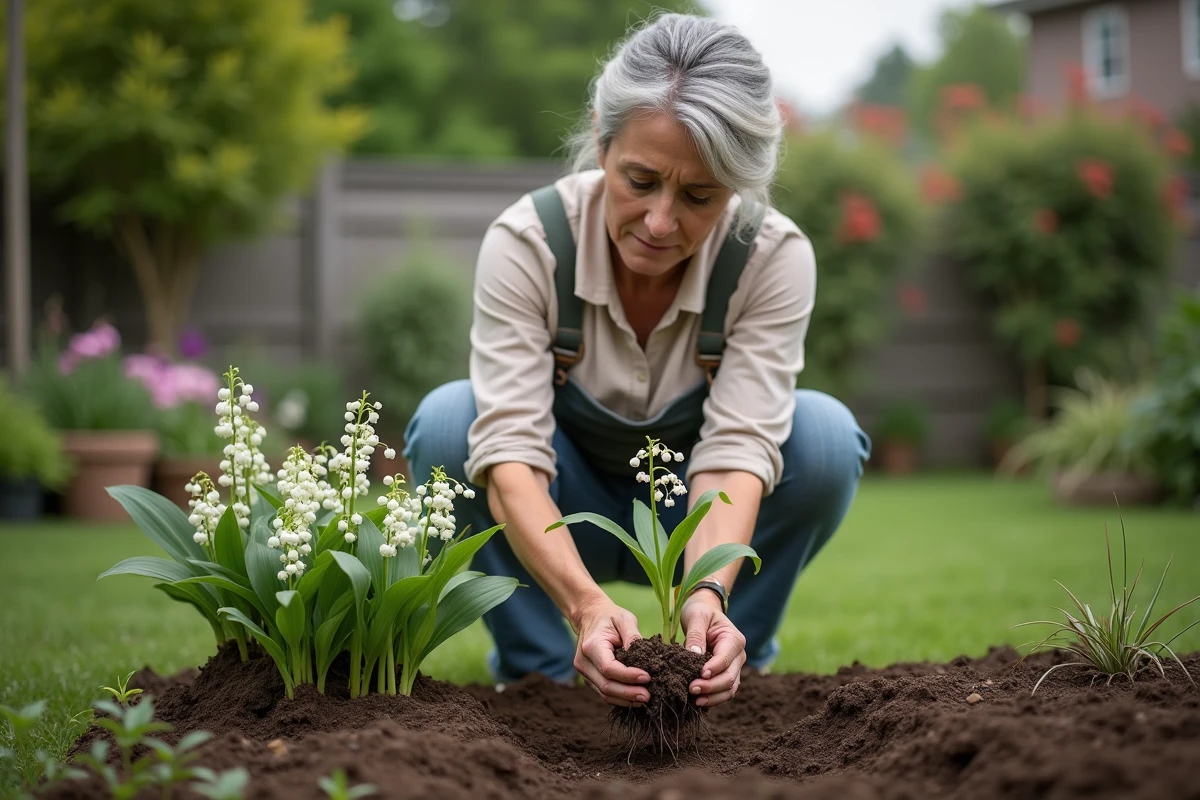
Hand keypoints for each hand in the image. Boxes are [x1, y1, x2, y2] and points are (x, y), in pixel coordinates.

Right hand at [571, 597, 650, 707]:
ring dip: (625, 699)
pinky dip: (620, 698)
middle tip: (648, 696)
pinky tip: (634, 698)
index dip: (628, 676)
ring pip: (604, 693)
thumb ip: (633, 636)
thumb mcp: (624, 619)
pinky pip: (604, 692)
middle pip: (606, 685)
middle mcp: (584, 662)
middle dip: (628, 693)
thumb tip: (644, 657)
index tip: (647, 677)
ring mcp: (585, 672)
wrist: (590, 617)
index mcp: (591, 646)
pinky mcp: (590, 678)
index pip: (608, 668)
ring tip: (644, 699)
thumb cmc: (609, 617)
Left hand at [680, 590, 746, 707]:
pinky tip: (699, 702)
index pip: (725, 659)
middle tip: (691, 689)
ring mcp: (734, 666)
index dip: (713, 669)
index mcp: (734, 639)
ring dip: (713, 696)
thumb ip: (695, 635)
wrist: (704, 611)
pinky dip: (714, 698)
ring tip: (695, 700)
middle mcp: (738, 655)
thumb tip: (694, 656)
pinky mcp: (727, 674)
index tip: (698, 676)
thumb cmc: (700, 611)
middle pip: (729, 677)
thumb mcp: (696, 616)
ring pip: (730, 688)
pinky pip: (725, 691)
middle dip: (711, 686)